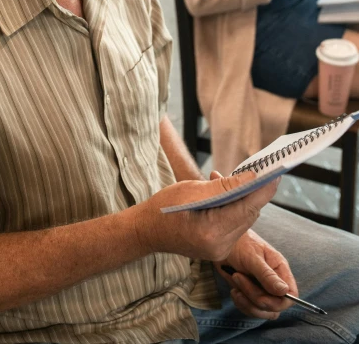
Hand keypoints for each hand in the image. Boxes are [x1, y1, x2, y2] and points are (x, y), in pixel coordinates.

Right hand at [132, 171, 278, 262]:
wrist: (147, 231)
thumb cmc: (164, 207)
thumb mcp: (191, 190)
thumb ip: (224, 186)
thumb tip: (251, 177)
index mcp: (211, 231)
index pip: (247, 209)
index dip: (263, 190)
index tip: (276, 173)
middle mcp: (219, 246)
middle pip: (248, 215)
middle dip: (256, 193)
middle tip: (262, 171)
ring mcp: (220, 251)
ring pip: (244, 221)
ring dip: (246, 200)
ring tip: (244, 180)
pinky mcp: (219, 250)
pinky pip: (236, 226)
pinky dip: (237, 209)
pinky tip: (231, 195)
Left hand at [217, 229, 297, 319]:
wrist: (222, 243)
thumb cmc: (239, 243)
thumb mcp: (252, 256)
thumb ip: (267, 274)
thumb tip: (284, 291)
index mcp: (280, 269)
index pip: (291, 295)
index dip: (280, 302)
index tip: (261, 298)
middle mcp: (274, 282)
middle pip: (275, 306)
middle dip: (256, 298)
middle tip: (238, 278)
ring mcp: (262, 290)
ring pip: (263, 311)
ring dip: (247, 302)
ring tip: (235, 279)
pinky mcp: (250, 295)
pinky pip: (250, 309)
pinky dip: (241, 303)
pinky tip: (233, 290)